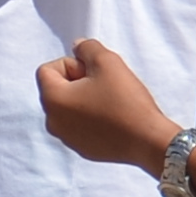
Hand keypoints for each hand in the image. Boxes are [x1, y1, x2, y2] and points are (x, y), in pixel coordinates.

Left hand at [32, 36, 176, 169]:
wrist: (148, 140)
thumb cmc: (125, 100)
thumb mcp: (107, 61)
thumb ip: (87, 48)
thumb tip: (77, 47)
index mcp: (52, 100)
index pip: (47, 70)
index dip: (72, 64)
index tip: (94, 73)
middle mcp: (52, 122)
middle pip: (57, 88)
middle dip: (78, 81)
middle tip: (105, 85)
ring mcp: (66, 138)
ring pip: (70, 107)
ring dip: (86, 99)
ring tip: (111, 102)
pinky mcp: (82, 149)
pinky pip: (80, 125)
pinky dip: (92, 117)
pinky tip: (114, 118)